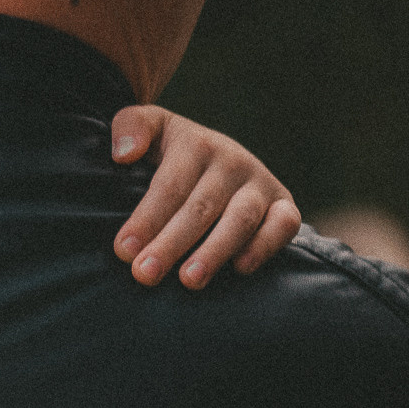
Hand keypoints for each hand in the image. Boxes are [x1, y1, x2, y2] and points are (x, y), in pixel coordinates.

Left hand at [110, 105, 300, 288]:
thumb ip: (130, 126)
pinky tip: (240, 268)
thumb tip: (124, 153)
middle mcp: (232, 161)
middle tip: (145, 273)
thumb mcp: (152, 128)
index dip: (146, 219)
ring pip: (241, 218)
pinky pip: (284, 224)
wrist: (220, 155)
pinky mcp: (284, 203)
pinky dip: (265, 245)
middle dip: (171, 243)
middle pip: (201, 207)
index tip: (123, 250)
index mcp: (195, 143)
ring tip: (188, 280)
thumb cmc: (174, 152)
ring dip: (214, 251)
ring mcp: (261, 182)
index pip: (169, 186)